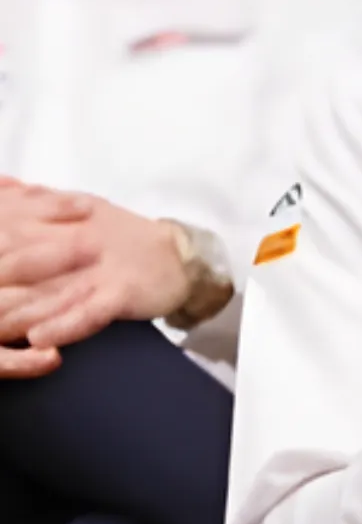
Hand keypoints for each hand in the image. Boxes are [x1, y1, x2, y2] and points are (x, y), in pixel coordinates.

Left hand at [0, 193, 189, 353]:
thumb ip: (36, 199)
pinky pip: (89, 313)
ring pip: (47, 292)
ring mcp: (99, 270)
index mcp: (65, 220)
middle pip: (21, 261)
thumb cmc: (125, 236)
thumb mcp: (82, 207)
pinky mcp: (122, 294)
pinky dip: (65, 326)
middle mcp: (78, 242)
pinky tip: (39, 340)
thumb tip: (1, 183)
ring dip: (13, 313)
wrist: (181, 257)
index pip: (11, 229)